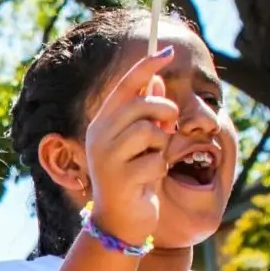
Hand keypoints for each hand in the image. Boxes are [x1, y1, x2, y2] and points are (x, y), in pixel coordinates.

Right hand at [78, 47, 179, 246]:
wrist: (119, 220)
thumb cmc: (132, 177)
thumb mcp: (140, 141)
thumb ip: (146, 113)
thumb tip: (157, 80)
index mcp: (102, 122)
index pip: (126, 85)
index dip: (147, 65)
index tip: (169, 50)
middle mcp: (99, 135)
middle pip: (143, 105)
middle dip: (165, 113)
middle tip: (168, 129)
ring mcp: (107, 156)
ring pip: (151, 131)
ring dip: (162, 146)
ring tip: (152, 161)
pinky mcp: (121, 177)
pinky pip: (156, 160)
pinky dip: (160, 169)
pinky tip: (148, 182)